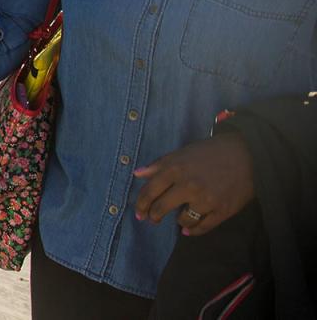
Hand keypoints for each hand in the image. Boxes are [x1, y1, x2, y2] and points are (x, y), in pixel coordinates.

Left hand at [134, 133, 254, 235]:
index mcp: (175, 169)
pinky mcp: (222, 211)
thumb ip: (159, 165)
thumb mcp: (181, 153)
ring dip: (178, 221)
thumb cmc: (210, 152)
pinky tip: (187, 230)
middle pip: (162, 207)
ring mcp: (206, 200)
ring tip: (178, 219)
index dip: (141, 204)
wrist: (246, 156)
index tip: (138, 212)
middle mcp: (188, 186)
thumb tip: (137, 174)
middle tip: (152, 219)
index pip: (150, 191)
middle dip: (154, 215)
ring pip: (182, 220)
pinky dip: (193, 230)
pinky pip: (203, 227)